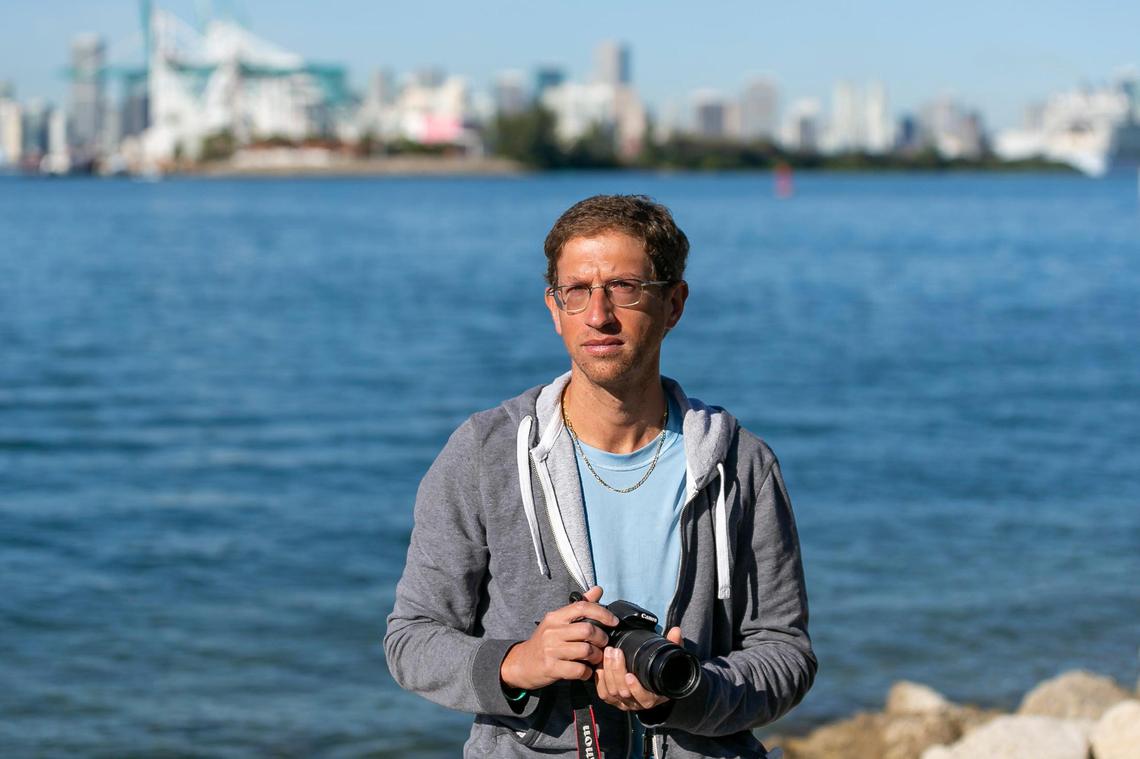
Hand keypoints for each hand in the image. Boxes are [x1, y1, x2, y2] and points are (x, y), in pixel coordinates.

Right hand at [500, 586, 616, 690]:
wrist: (521, 663)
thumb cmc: (544, 641)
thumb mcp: (557, 621)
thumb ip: (579, 606)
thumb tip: (598, 590)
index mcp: (555, 617)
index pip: (582, 607)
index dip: (602, 613)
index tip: (614, 621)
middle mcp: (552, 631)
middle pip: (587, 630)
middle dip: (602, 638)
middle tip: (603, 643)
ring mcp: (551, 650)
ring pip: (586, 650)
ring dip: (597, 656)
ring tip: (596, 658)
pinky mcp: (552, 668)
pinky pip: (579, 670)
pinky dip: (587, 672)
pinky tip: (586, 671)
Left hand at [594, 626, 683, 710]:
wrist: (650, 686)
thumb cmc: (659, 672)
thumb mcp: (668, 659)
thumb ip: (673, 645)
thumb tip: (676, 631)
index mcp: (653, 696)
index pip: (644, 697)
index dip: (636, 688)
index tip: (630, 675)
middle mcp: (637, 703)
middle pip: (623, 692)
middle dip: (617, 670)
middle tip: (615, 651)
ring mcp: (623, 703)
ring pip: (611, 692)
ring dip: (608, 671)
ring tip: (608, 652)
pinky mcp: (611, 700)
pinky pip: (603, 693)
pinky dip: (600, 678)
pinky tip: (600, 663)